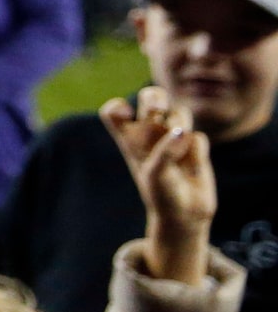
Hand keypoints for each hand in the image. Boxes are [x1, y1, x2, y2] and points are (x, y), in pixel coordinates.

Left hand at [103, 84, 217, 284]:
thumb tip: (182, 131)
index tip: (126, 116)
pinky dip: (195, 150)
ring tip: (178, 146)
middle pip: (150, 97)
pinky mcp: (194, 146)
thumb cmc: (162, 194)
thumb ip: (165, 152)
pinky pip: (198, 137)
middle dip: (155, 98)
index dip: (118, 108)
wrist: (185, 214)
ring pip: (179, 112)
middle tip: (157, 111)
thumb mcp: (155, 174)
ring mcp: (173, 137)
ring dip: (179, 122)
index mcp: (129, 138)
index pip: (114, 111)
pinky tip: (191, 166)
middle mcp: (150, 133)